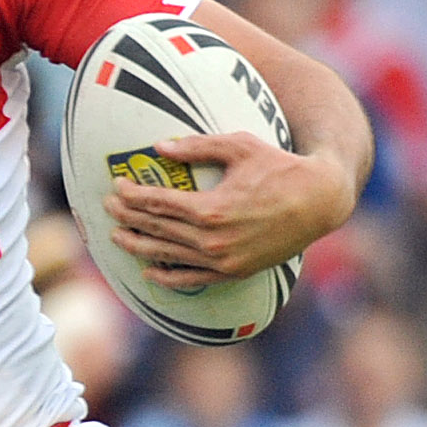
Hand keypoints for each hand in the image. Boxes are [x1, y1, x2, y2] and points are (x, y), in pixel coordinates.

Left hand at [102, 134, 350, 293]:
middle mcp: (213, 240)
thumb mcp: (239, 146)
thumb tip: (160, 147)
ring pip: (169, 257)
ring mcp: (223, 261)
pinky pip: (193, 280)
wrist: (319, 201)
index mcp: (211, 209)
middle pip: (158, 229)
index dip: (132, 195)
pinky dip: (169, 278)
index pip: (158, 203)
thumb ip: (197, 147)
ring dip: (139, 247)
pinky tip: (150, 272)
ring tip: (117, 238)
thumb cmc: (280, 166)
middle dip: (129, 218)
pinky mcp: (234, 273)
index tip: (116, 187)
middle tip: (107, 208)